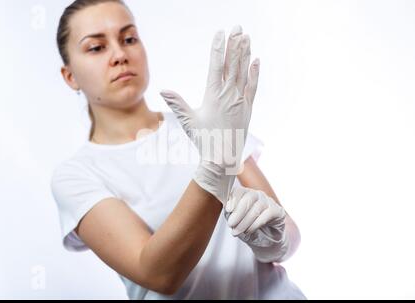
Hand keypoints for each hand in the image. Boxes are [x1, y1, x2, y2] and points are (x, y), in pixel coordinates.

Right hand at [160, 26, 259, 204]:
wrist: (223, 158)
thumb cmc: (204, 140)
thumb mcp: (188, 121)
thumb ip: (177, 104)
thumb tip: (163, 90)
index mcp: (214, 96)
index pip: (217, 66)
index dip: (218, 48)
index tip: (220, 33)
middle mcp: (229, 95)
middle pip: (233, 65)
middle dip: (235, 45)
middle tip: (238, 28)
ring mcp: (240, 101)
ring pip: (244, 72)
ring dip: (245, 54)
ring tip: (246, 38)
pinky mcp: (247, 108)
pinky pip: (252, 87)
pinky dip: (254, 73)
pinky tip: (256, 61)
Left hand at [224, 185, 286, 246]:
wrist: (264, 242)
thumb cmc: (247, 229)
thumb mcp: (235, 222)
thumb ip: (230, 214)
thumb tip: (227, 208)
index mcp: (245, 194)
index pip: (240, 191)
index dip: (233, 199)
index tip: (228, 210)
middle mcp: (257, 195)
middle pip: (249, 197)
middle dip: (238, 212)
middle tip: (231, 224)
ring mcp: (269, 202)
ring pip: (258, 206)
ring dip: (245, 221)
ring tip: (237, 231)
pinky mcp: (278, 211)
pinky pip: (268, 213)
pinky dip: (256, 223)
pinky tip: (249, 231)